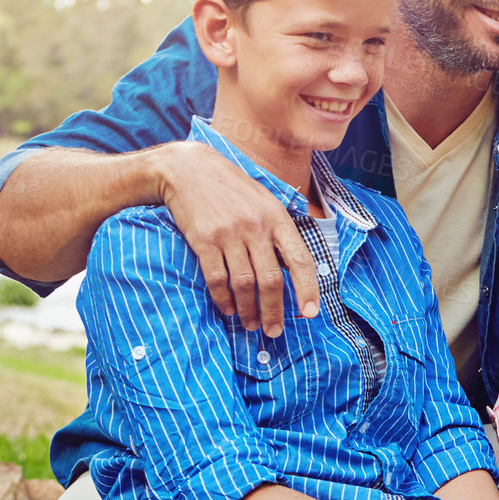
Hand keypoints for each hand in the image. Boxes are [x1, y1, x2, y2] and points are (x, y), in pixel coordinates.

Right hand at [153, 140, 320, 336]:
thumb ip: (280, 231)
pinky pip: (217, 279)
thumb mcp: (265, 201)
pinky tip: (228, 309)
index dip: (308, 289)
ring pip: (244, 284)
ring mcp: (229, 234)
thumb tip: (295, 268)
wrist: (188, 168)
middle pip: (271, 279)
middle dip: (274, 310)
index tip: (310, 313)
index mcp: (278, 218)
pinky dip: (223, 299)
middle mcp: (256, 227)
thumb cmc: (232, 188)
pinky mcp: (203, 240)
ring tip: (251, 324)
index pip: (300, 260)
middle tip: (273, 331)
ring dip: (249, 310)